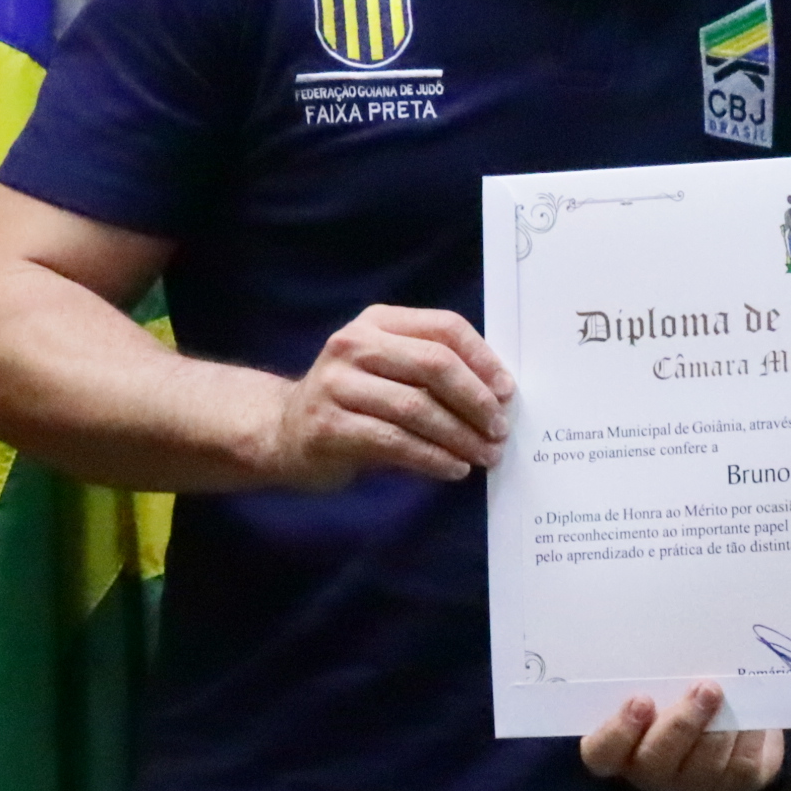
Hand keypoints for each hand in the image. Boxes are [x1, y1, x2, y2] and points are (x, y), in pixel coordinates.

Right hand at [264, 305, 514, 488]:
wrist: (282, 432)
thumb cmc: (354, 402)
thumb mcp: (389, 370)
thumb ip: (434, 371)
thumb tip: (499, 395)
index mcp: (378, 321)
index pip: (444, 327)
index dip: (483, 359)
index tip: (507, 392)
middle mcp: (354, 345)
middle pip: (434, 364)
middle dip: (476, 401)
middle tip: (500, 430)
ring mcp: (336, 384)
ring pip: (417, 408)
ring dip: (460, 436)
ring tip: (486, 455)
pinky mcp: (328, 427)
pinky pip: (395, 442)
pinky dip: (432, 458)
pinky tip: (454, 469)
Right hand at [580, 682, 786, 790]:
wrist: (730, 717)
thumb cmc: (677, 691)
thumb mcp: (660, 681)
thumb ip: (655, 673)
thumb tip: (669, 641)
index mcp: (620, 747)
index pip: (602, 753)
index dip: (617, 731)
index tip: (640, 699)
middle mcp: (652, 772)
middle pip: (656, 759)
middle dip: (681, 724)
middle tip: (703, 687)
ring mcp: (692, 784)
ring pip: (703, 765)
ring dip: (717, 728)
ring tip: (722, 692)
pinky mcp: (733, 784)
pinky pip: (740, 765)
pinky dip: (748, 736)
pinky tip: (751, 714)